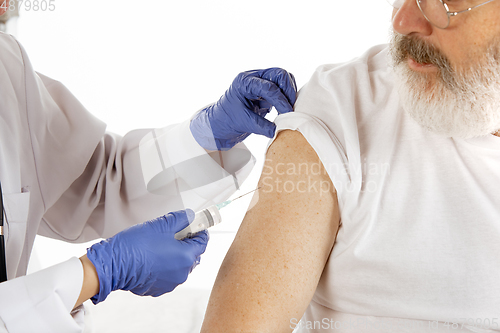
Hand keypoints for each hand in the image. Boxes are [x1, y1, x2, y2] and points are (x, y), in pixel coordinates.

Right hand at [86, 210, 207, 303]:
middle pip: (193, 255)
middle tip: (175, 232)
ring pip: (180, 266)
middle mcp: (182, 273)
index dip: (199, 231)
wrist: (114, 265)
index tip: (195, 225)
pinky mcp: (158, 289)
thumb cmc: (137, 245)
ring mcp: (170, 283)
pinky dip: (165, 266)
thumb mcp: (161, 225)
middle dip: (187, 243)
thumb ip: (180, 219)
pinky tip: (154, 257)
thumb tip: (190, 216)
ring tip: (162, 245)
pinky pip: (168, 275)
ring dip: (176, 255)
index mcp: (186, 257)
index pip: (203, 242)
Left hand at [190, 68, 296, 150]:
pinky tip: (286, 108)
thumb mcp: (244, 123)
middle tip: (290, 108)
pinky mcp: (266, 89)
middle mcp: (253, 77)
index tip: (287, 113)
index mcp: (244, 82)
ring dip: (289, 92)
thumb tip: (278, 129)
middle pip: (279, 74)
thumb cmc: (227, 119)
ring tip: (288, 108)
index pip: (269, 86)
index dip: (280, 100)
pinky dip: (287, 95)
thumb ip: (262, 126)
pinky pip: (282, 87)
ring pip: (283, 78)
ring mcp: (261, 81)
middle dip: (288, 90)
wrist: (220, 122)